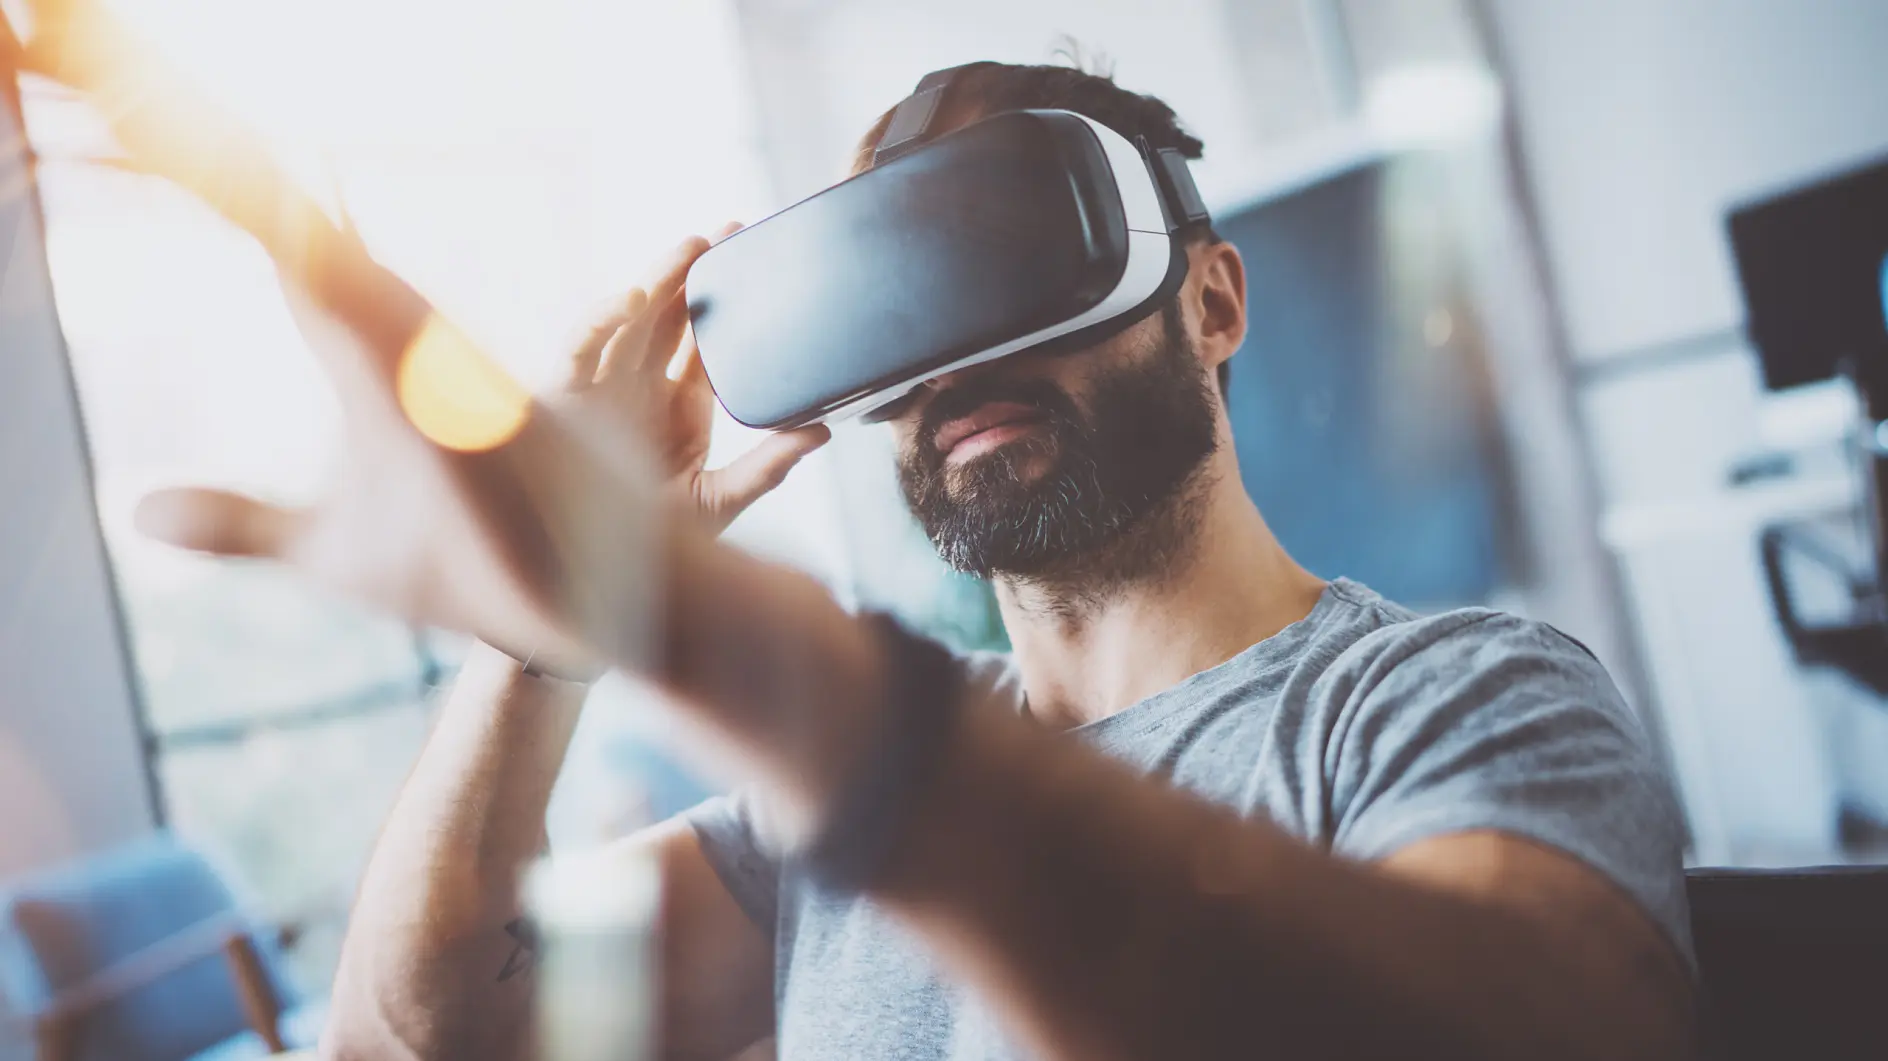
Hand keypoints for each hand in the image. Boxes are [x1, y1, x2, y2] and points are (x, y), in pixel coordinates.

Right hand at [566, 225, 828, 533]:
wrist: (603, 580)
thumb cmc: (657, 547)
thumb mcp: (722, 500)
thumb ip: (769, 465)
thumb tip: (823, 429)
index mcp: (679, 409)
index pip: (704, 342)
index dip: (727, 304)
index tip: (755, 262)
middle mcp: (639, 391)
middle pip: (668, 318)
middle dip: (695, 274)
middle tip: (731, 233)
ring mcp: (602, 391)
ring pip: (630, 320)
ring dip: (658, 280)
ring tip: (692, 247)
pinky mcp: (564, 401)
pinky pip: (580, 348)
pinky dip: (602, 319)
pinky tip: (636, 297)